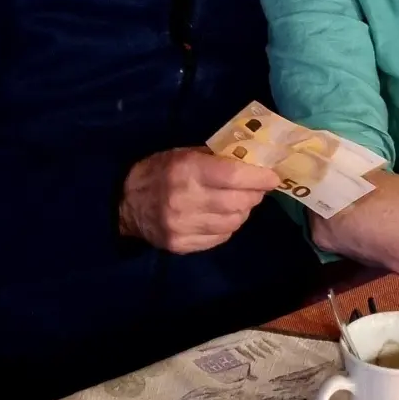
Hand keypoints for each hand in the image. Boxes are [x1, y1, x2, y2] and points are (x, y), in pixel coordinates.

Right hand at [118, 148, 280, 253]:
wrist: (125, 204)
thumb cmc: (159, 171)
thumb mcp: (184, 154)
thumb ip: (217, 158)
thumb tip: (255, 161)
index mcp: (187, 170)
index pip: (234, 176)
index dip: (259, 177)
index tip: (273, 177)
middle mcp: (185, 200)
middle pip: (238, 202)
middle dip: (255, 195)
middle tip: (257, 188)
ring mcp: (183, 226)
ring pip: (234, 222)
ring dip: (243, 211)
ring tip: (238, 202)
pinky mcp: (182, 245)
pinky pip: (221, 237)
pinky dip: (228, 226)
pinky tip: (221, 216)